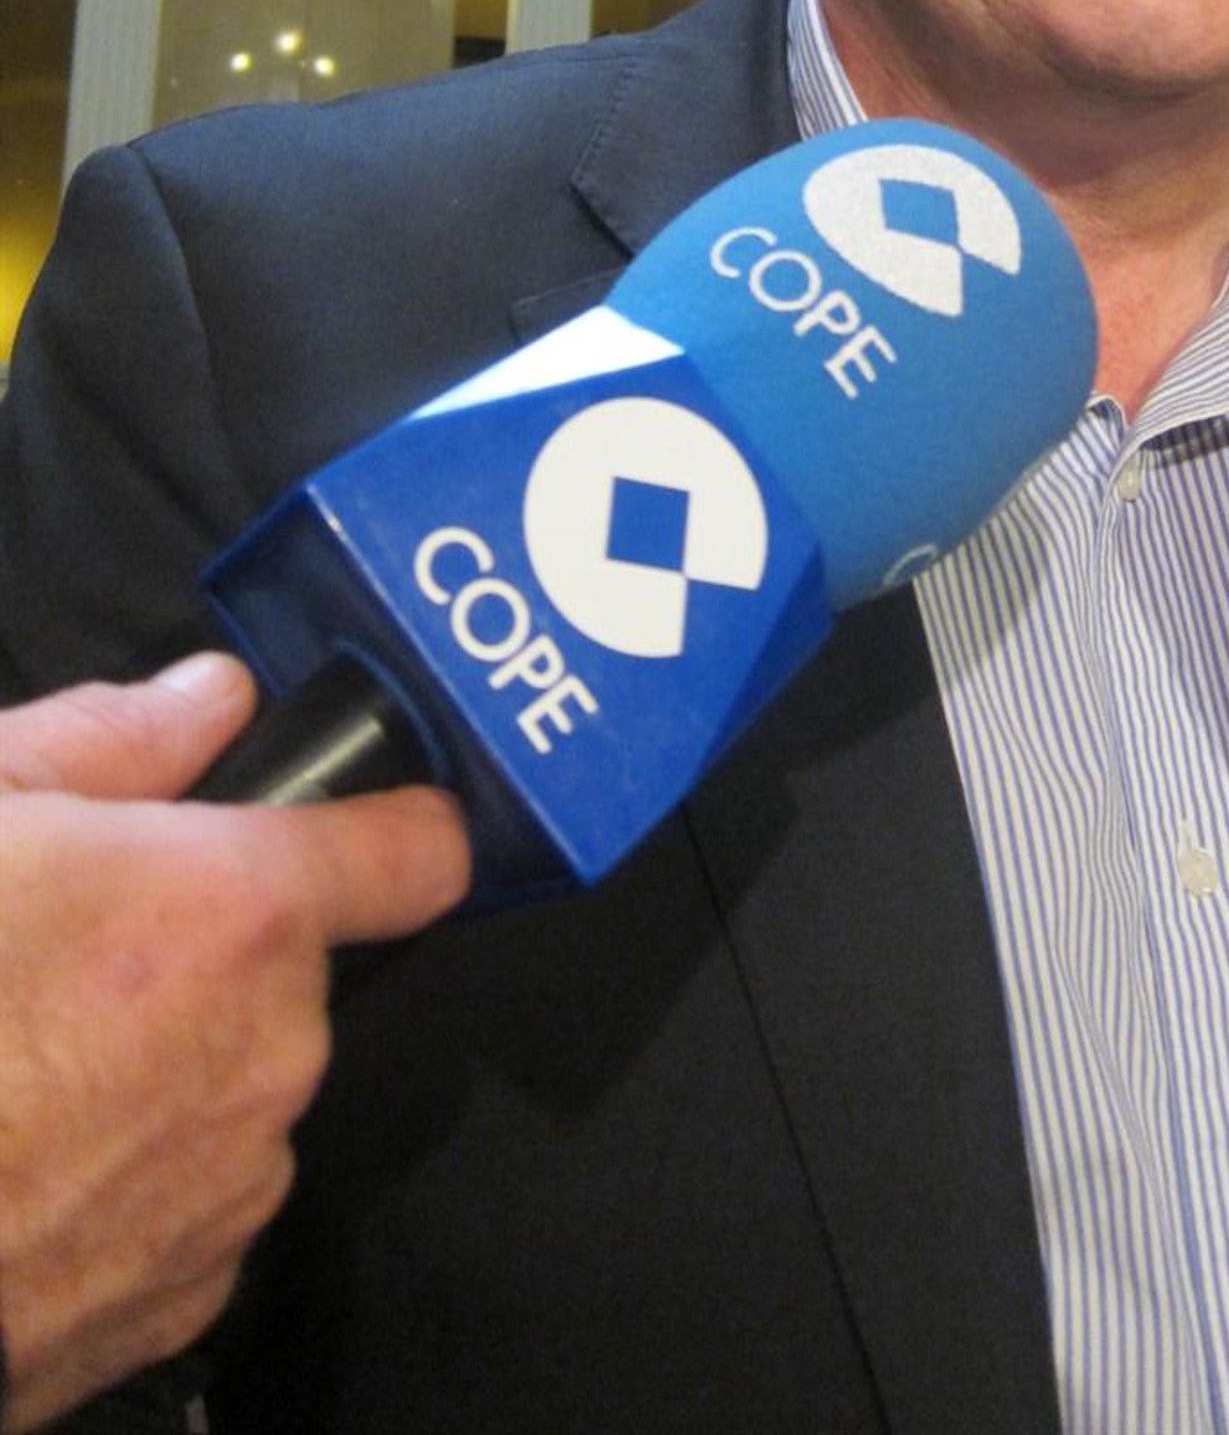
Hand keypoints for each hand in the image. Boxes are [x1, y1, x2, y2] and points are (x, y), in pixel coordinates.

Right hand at [0, 655, 469, 1430]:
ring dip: (164, 1078)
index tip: (377, 830)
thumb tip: (211, 701)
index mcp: (239, 915)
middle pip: (287, 977)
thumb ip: (112, 740)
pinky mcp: (185, 1302)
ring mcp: (234, 1187)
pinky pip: (189, 1205)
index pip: (414, 854)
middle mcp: (271, 1050)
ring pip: (235, 1093)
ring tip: (27, 1073)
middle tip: (73, 965)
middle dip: (202, 965)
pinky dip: (127, 1187)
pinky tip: (28, 1167)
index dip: (398, 832)